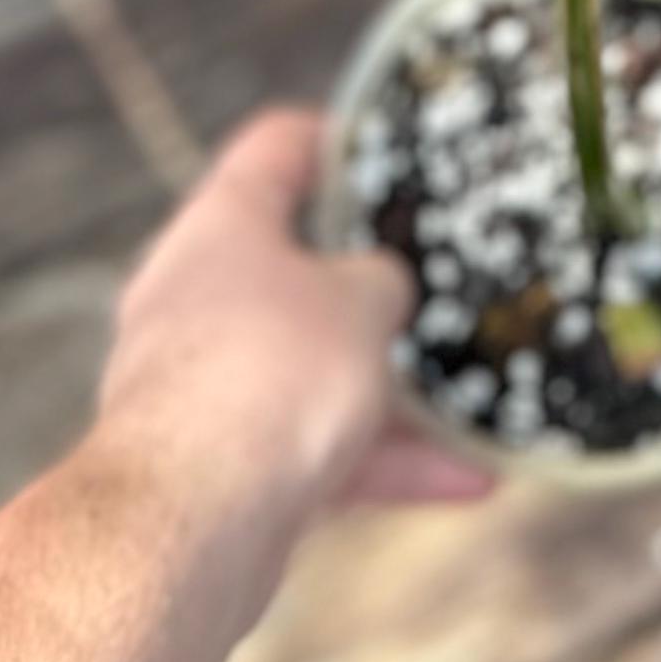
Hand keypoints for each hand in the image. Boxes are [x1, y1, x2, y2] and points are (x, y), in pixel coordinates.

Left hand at [96, 109, 492, 523]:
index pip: (278, 147)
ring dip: (389, 391)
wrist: (188, 522)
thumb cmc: (273, 372)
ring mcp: (200, 380)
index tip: (394, 154)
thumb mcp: (361, 300)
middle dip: (369, 286)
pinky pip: (308, 443)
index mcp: (222, 221)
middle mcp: (196, 291)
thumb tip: (378, 291)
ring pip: (309, 367)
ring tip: (472, 408)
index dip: (340, 140)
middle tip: (436, 284)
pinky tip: (464, 480)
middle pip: (294, 267)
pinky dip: (379, 460)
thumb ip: (382, 279)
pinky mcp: (214, 463)